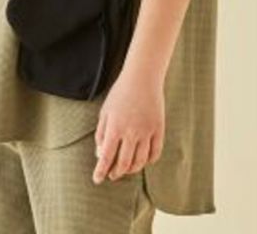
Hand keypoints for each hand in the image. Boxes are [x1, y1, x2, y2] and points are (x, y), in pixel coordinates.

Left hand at [92, 68, 164, 183]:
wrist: (143, 77)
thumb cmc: (121, 93)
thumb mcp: (105, 111)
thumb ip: (102, 133)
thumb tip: (100, 154)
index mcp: (115, 127)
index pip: (106, 157)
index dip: (101, 171)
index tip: (97, 180)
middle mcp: (131, 132)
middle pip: (124, 163)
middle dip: (116, 173)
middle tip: (112, 175)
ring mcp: (147, 132)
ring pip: (140, 161)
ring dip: (131, 169)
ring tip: (125, 169)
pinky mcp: (159, 129)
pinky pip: (155, 153)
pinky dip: (148, 161)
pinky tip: (142, 160)